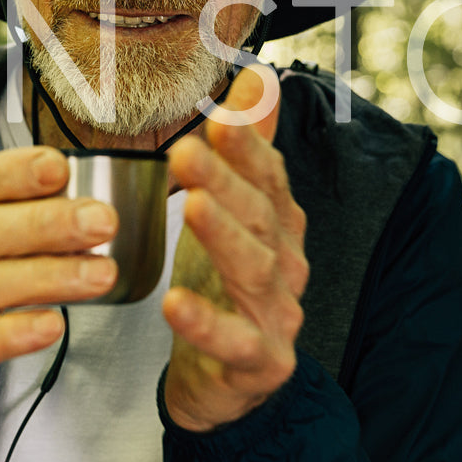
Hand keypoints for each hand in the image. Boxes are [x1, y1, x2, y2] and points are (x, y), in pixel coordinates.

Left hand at [162, 66, 308, 431]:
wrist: (227, 382)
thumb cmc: (225, 287)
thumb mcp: (233, 211)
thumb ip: (250, 147)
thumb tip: (261, 78)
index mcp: (280, 226)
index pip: (268, 178)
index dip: (247, 147)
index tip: (219, 115)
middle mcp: (286, 265)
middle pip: (260, 218)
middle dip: (228, 182)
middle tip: (187, 150)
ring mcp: (277, 315)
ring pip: (253, 271)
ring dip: (223, 236)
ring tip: (192, 206)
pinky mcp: (260, 361)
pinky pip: (235, 341)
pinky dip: (207, 322)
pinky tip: (175, 302)